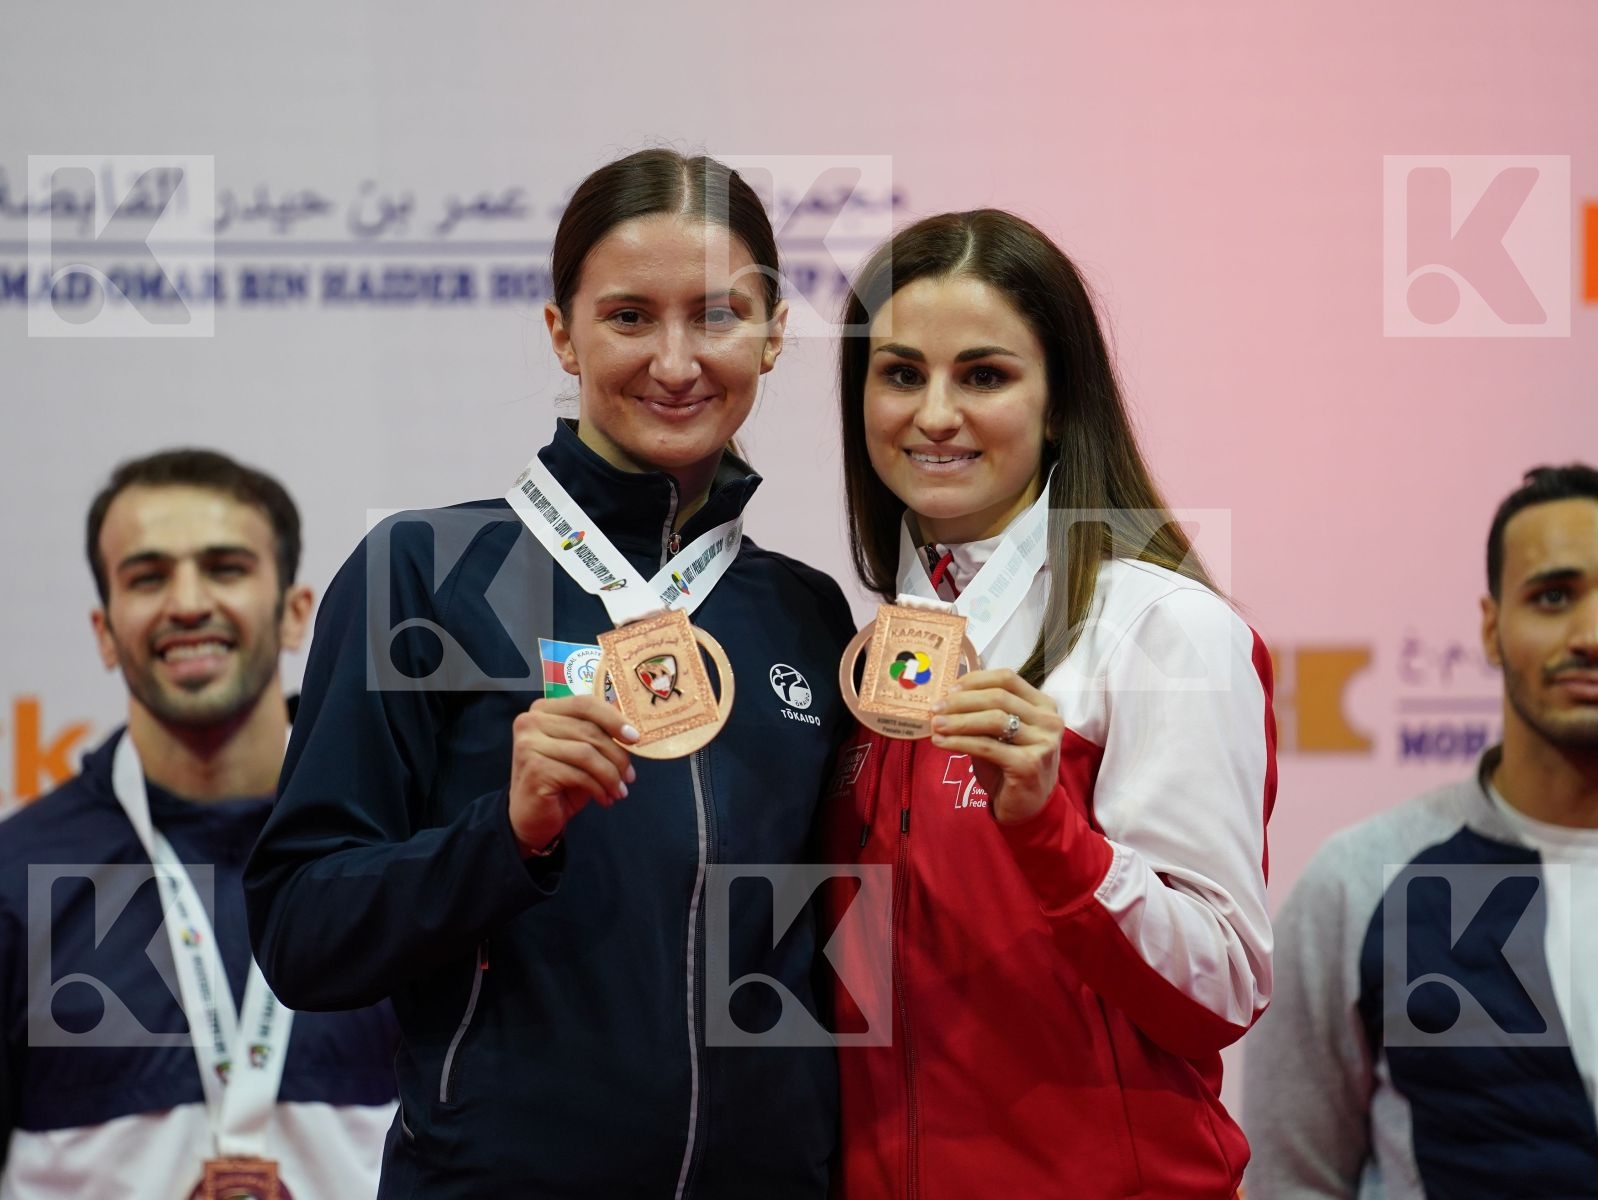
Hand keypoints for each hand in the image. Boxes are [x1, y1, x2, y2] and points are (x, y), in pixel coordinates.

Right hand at [508, 695, 639, 855]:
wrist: (532, 817)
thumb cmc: (560, 781)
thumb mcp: (581, 752)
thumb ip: (598, 734)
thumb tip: (632, 729)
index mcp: (544, 709)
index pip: (585, 703)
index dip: (614, 719)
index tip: (635, 738)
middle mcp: (531, 721)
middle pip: (589, 730)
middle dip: (617, 755)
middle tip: (630, 776)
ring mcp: (529, 744)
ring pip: (587, 753)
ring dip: (611, 775)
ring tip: (620, 791)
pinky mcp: (534, 768)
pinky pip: (579, 774)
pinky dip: (598, 788)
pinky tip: (604, 799)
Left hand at [930, 668, 1062, 824]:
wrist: (1027, 807)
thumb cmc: (1010, 766)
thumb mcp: (1000, 734)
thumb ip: (983, 713)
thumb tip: (945, 698)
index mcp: (1043, 705)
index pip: (1007, 679)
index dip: (976, 680)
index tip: (950, 689)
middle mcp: (1049, 721)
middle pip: (998, 697)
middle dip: (962, 701)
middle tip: (936, 708)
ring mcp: (1042, 743)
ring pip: (994, 720)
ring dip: (959, 720)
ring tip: (935, 724)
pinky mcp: (1028, 764)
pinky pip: (987, 746)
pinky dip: (959, 742)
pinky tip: (940, 742)